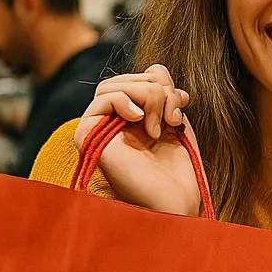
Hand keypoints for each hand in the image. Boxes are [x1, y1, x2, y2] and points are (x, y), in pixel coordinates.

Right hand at [74, 64, 202, 216]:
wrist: (175, 202)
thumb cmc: (178, 171)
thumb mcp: (176, 121)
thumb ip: (165, 94)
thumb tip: (156, 69)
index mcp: (133, 120)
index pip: (139, 78)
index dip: (162, 80)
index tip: (183, 101)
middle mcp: (112, 124)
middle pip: (125, 80)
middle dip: (156, 88)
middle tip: (173, 115)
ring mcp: (99, 131)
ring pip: (112, 86)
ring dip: (146, 96)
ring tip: (161, 126)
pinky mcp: (88, 137)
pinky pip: (102, 99)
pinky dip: (125, 101)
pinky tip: (141, 120)